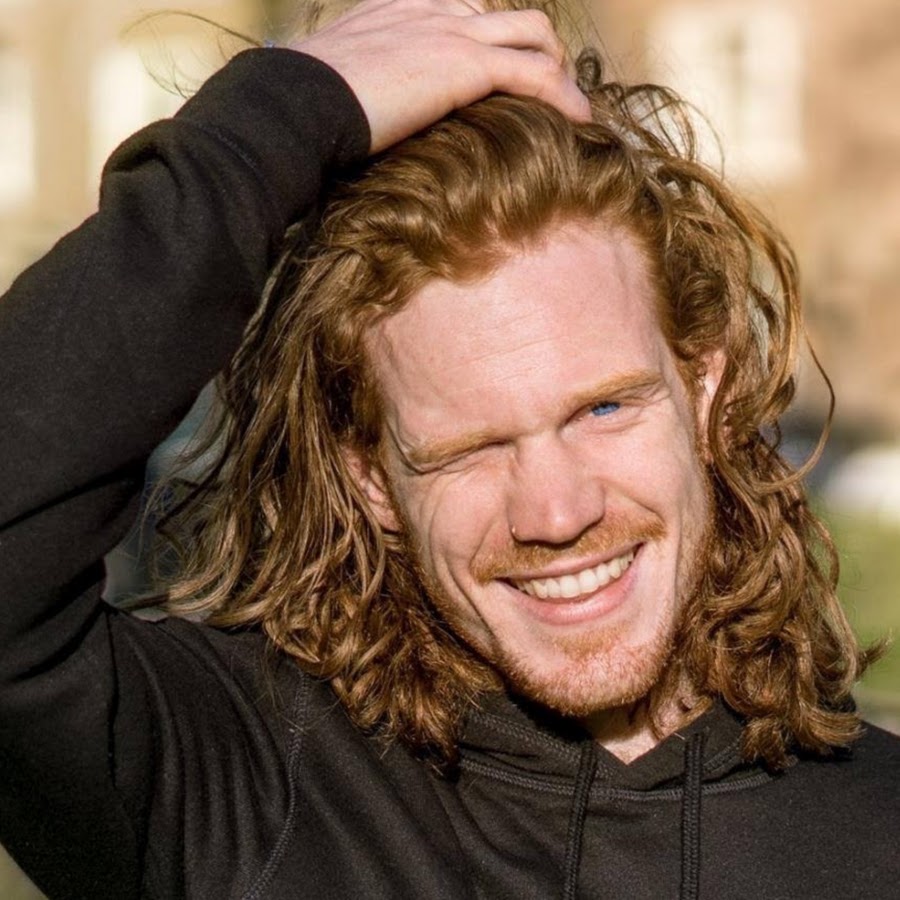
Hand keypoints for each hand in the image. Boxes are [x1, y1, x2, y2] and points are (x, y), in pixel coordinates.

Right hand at [291, 0, 590, 152]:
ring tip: (573, 106)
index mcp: (401, 6)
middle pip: (507, 14)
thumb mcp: (335, 79)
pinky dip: (563, 96)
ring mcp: (451, 32)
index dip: (494, 37)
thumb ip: (362, 81)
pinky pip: (534, 74)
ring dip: (559, 69)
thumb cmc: (302, 102)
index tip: (506, 69)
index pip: (466, 8)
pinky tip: (580, 120)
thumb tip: (356, 115)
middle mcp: (432, 8)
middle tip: (549, 87)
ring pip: (533, 35)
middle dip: (537, 46)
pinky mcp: (465, 66)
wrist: (298, 102)